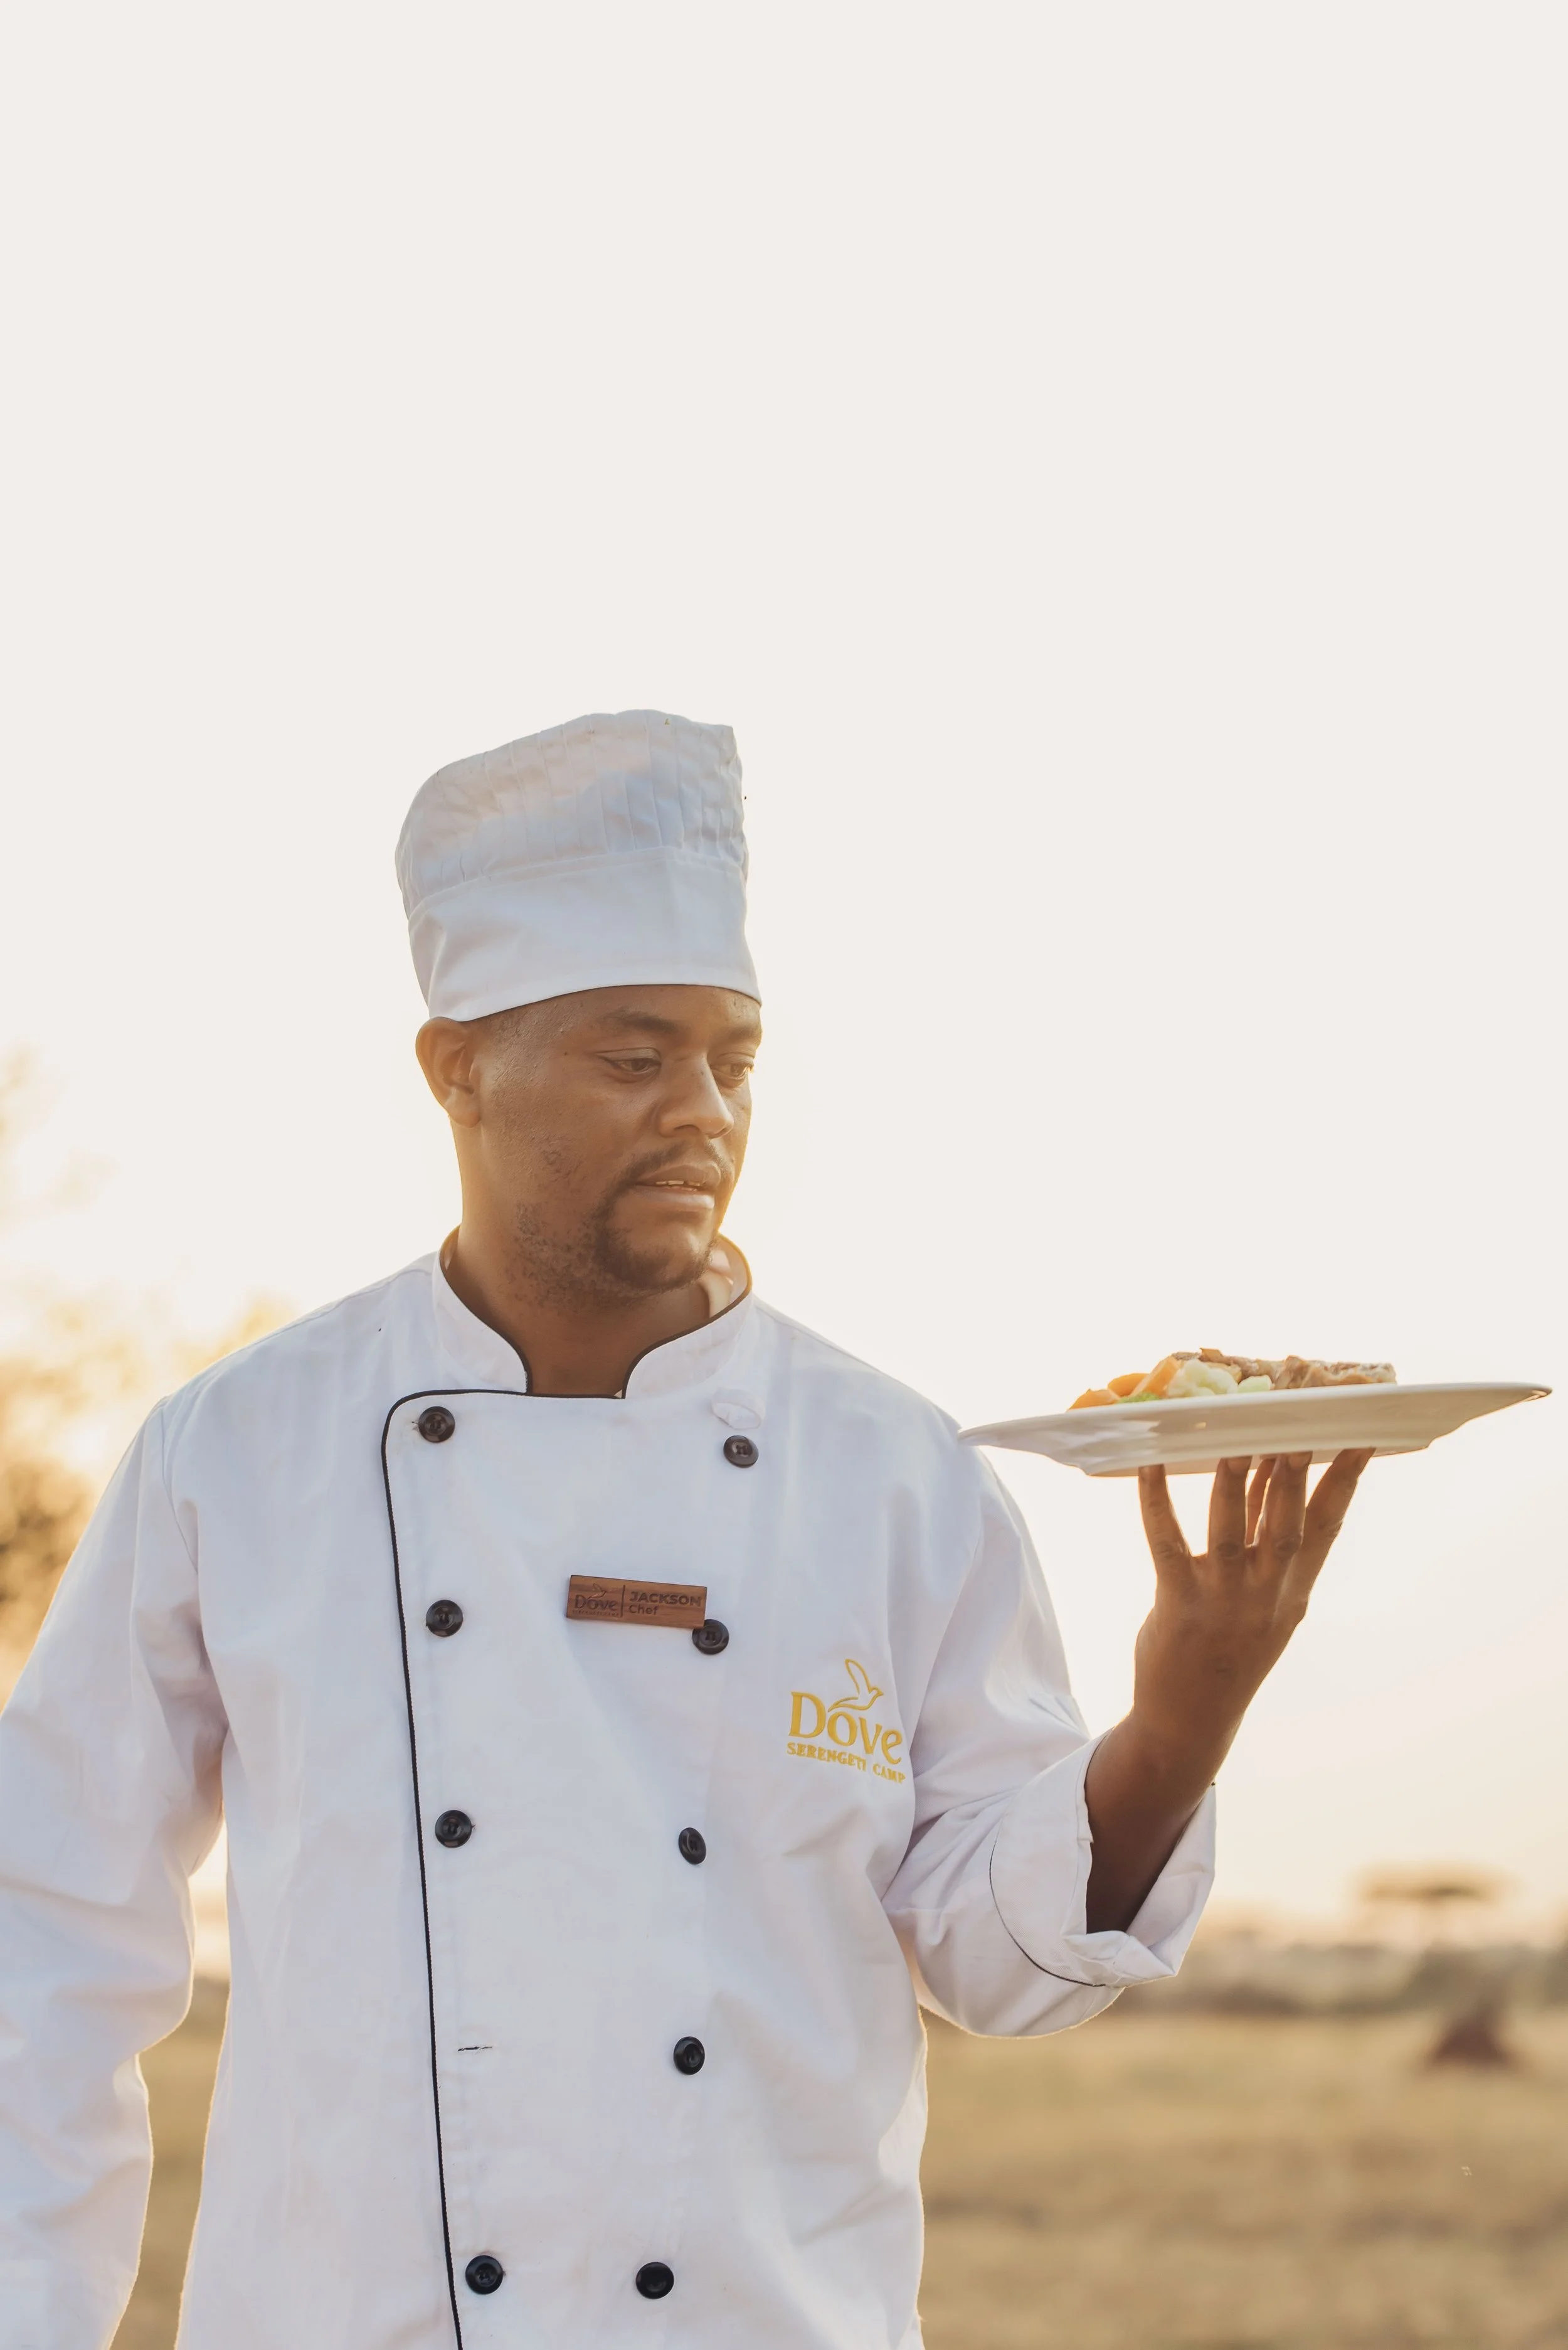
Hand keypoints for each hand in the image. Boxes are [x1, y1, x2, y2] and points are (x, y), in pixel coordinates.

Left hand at [1083, 1448, 1373, 1931]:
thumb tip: (1266, 1468)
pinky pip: (1166, 1543)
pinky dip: (1156, 1501)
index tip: (1363, 1435)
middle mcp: (1267, 1595)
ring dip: (1232, 1482)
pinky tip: (1148, 1465)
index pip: (1327, 1525)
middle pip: (1285, 1520)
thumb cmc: (1226, 1647)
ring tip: (1235, 1437)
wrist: (1191, 1721)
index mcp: (1293, 1590)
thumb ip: (1261, 1536)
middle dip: (1293, 1468)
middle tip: (1299, 1418)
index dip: (1345, 1479)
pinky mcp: (1179, 1605)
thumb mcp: (1262, 1598)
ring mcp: (1224, 1602)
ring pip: (1231, 1531)